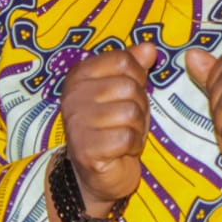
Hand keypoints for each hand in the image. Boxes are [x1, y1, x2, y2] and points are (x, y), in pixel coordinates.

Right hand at [59, 42, 156, 215]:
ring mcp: (76, 123)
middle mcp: (72, 96)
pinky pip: (127, 137)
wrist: (97, 174)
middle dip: (140, 106)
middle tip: (127, 121)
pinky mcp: (86, 150)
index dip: (138, 77)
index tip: (127, 94)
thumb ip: (134, 66)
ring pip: (131, 112)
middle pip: (130, 87)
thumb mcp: (125, 91)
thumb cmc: (113, 126)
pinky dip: (132, 145)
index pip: (123, 60)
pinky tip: (121, 150)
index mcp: (79, 75)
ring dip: (137, 128)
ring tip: (124, 135)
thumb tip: (149, 48)